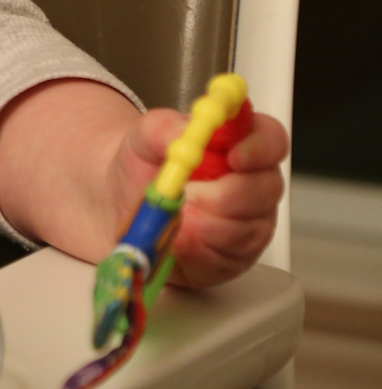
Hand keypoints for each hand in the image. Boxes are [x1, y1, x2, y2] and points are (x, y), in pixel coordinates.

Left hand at [107, 106, 288, 287]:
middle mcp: (254, 185)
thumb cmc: (142, 166)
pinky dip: (195, 252)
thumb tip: (186, 134)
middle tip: (188, 194)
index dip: (259, 149)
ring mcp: (249, 224)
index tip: (233, 157)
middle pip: (265, 190)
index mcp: (240, 145)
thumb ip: (166, 128)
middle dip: (223, 196)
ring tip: (175, 215)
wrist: (117, 204)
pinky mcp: (233, 258)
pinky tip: (176, 239)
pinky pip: (226, 260)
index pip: (271, 140)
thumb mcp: (144, 136)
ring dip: (203, 225)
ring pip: (246, 230)